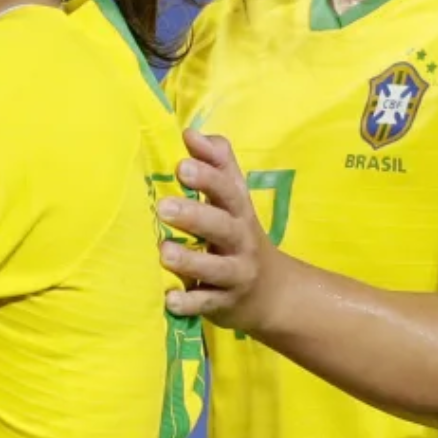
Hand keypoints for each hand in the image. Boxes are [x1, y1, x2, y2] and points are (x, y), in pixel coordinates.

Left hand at [156, 130, 288, 333]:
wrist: (274, 293)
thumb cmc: (239, 233)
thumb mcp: (234, 198)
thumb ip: (216, 163)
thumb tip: (191, 132)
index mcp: (238, 211)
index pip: (228, 189)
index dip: (208, 176)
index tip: (182, 165)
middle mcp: (240, 241)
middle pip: (222, 226)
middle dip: (195, 216)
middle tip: (164, 207)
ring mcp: (235, 274)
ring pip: (215, 268)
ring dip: (190, 261)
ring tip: (164, 251)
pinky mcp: (225, 304)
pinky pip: (207, 305)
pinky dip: (190, 303)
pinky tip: (169, 300)